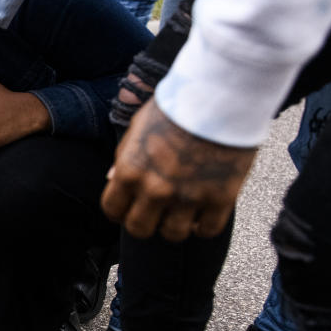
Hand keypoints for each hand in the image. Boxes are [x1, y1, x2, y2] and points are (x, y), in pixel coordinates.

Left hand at [101, 99, 256, 241]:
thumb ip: (124, 157)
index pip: (112, 209)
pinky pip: (208, 230)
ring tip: (182, 214)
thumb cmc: (176, 106)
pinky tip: (204, 215)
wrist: (219, 95)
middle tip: (156, 214)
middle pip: (139, 229)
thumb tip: (111, 179)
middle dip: (145, 223)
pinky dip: (205, 227)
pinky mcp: (220, 198)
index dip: (120, 211)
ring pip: (173, 234)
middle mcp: (154, 189)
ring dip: (176, 226)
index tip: (129, 208)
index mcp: (129, 171)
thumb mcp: (138, 127)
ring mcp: (188, 196)